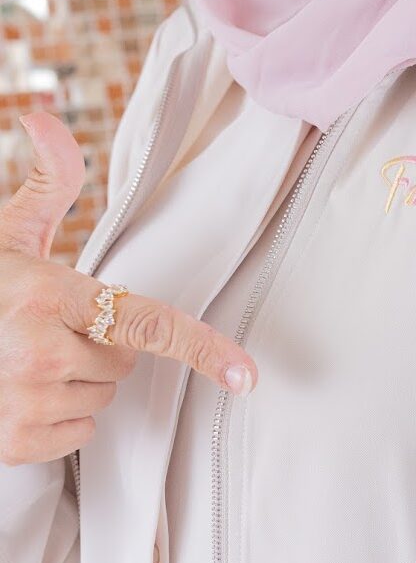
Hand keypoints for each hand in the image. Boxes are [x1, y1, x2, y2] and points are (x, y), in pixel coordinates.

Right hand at [0, 112, 257, 467]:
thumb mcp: (8, 235)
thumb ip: (45, 183)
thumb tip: (43, 118)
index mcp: (43, 295)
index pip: (146, 322)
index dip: (203, 348)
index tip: (246, 374)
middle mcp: (35, 352)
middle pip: (125, 357)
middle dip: (100, 343)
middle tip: (49, 328)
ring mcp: (23, 404)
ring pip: (103, 398)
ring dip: (79, 382)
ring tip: (27, 360)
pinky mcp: (14, 444)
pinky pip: (79, 434)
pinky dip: (60, 418)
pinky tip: (22, 393)